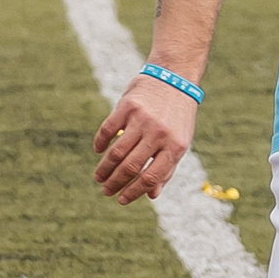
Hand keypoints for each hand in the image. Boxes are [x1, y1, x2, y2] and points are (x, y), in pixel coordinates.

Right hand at [91, 75, 196, 203]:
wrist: (174, 77)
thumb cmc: (178, 116)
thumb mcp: (180, 141)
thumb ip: (167, 167)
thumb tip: (151, 194)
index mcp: (176, 146)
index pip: (150, 177)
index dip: (134, 192)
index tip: (121, 200)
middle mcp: (159, 134)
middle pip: (131, 167)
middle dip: (115, 183)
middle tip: (106, 191)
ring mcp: (142, 120)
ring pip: (117, 152)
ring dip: (105, 168)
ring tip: (99, 177)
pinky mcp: (127, 106)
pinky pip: (108, 130)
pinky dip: (100, 143)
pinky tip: (98, 152)